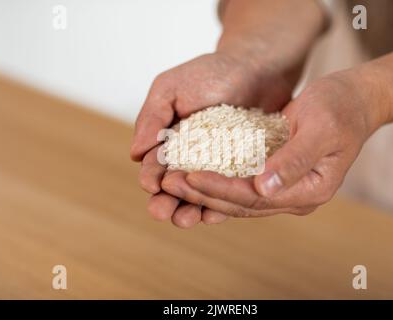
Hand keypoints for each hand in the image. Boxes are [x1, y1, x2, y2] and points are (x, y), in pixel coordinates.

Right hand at [131, 52, 300, 226]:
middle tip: (163, 213)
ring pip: (200, 194)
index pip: (155, 165)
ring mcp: (217, 167)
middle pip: (175, 187)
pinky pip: (230, 191)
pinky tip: (216, 213)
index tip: (151, 186)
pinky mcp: (242, 171)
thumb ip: (152, 117)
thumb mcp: (172, 88)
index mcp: (169, 141)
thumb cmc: (212, 73)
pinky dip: (222, 203)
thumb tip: (134, 153)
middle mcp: (191, 158)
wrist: (259, 68)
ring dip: (190, 209)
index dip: (150, 177)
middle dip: (166, 201)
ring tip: (187, 219)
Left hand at [161, 71, 381, 219]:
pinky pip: (240, 185)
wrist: (352, 101)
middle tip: (168, 182)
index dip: (220, 188)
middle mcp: (294, 197)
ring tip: (172, 180)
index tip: (189, 176)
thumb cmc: (340, 108)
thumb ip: (294, 160)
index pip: (256, 197)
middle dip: (203, 194)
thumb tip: (263, 186)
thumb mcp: (321, 128)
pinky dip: (216, 181)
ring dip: (204, 190)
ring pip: (237, 198)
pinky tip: (192, 175)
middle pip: (241, 203)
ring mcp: (284, 189)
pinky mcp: (273, 176)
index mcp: (310, 191)